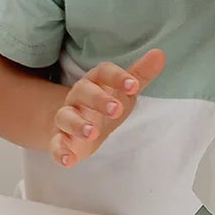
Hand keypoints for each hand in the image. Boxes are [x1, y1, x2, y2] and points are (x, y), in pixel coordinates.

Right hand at [48, 50, 164, 166]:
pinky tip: (68, 160)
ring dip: (77, 124)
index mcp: (95, 81)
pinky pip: (55, 144)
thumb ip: (140, 74)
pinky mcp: (60, 139)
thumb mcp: (123, 91)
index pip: (103, 72)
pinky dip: (59, 151)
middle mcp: (77, 97)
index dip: (117, 77)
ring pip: (65, 117)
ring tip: (91, 133)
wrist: (77, 126)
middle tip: (116, 109)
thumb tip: (159, 54)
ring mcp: (67, 117)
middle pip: (82, 92)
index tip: (134, 85)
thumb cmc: (105, 105)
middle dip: (98, 99)